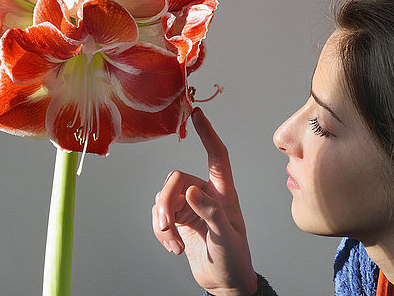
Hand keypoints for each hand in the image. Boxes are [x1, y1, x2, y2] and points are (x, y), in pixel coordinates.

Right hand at [152, 107, 257, 294]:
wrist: (224, 282)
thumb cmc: (234, 259)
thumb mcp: (227, 238)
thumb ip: (210, 213)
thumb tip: (190, 191)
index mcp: (224, 192)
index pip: (217, 156)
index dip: (207, 134)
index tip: (197, 114)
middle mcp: (205, 193)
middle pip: (176, 179)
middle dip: (165, 203)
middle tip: (166, 227)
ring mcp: (189, 206)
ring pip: (163, 198)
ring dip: (163, 223)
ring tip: (174, 244)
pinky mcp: (178, 219)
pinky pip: (159, 215)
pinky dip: (160, 232)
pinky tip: (173, 246)